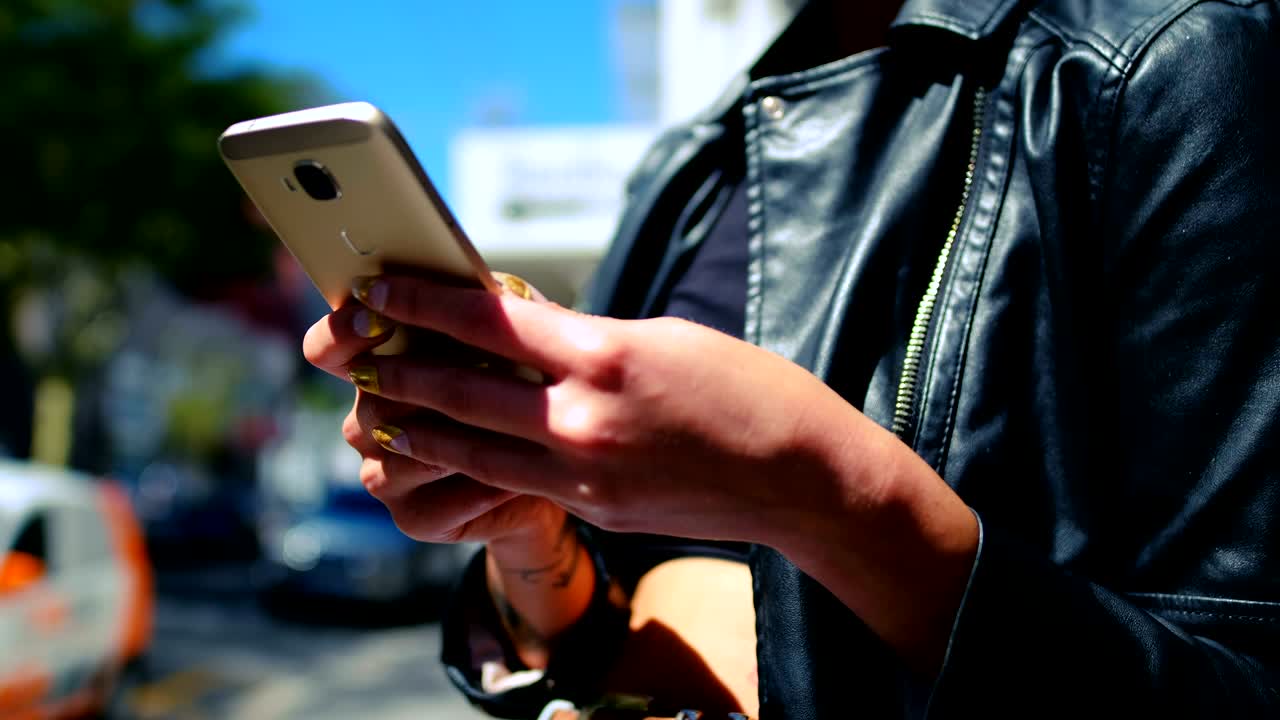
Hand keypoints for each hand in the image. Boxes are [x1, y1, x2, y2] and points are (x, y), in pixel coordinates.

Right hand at [303, 275, 566, 549]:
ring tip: (509, 427)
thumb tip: (485, 286)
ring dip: (455, 438)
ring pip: (396, 456)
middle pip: (367, 403)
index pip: (328, 349)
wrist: (555, 467)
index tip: (374, 316)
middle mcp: (368, 421)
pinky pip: (431, 504)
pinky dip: (477, 487)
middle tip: (477, 372)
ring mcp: (385, 473)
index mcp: (377, 367)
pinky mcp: (413, 518)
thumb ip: (487, 309)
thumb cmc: (526, 386)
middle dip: (422, 388)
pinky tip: (518, 474)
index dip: (342, 333)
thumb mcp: (512, 337)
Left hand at [318, 273, 894, 548]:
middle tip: (348, 349)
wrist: (800, 477)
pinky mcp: (592, 510)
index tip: (377, 286)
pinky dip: (466, 464)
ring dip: (412, 426)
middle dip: (395, 367)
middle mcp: (584, 417)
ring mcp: (585, 473)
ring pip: (469, 449)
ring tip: (373, 408)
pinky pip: (510, 483)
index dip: (421, 301)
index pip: (488, 321)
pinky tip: (440, 451)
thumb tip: (519, 331)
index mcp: (607, 354)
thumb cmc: (745, 388)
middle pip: (460, 390)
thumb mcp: (661, 337)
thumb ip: (583, 337)